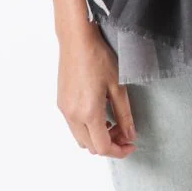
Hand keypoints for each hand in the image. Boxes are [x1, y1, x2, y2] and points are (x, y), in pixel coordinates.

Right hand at [56, 21, 137, 157]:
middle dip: (109, 143)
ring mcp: (64, 110)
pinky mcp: (61, 102)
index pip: (103, 147)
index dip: (119, 150)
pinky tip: (98, 111)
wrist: (77, 40)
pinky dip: (87, 127)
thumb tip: (130, 133)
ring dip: (96, 137)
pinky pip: (73, 126)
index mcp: (89, 112)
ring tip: (111, 120)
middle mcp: (73, 115)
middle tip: (123, 130)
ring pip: (80, 138)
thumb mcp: (118, 85)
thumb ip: (125, 114)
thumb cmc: (98, 57)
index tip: (130, 144)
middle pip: (91, 147)